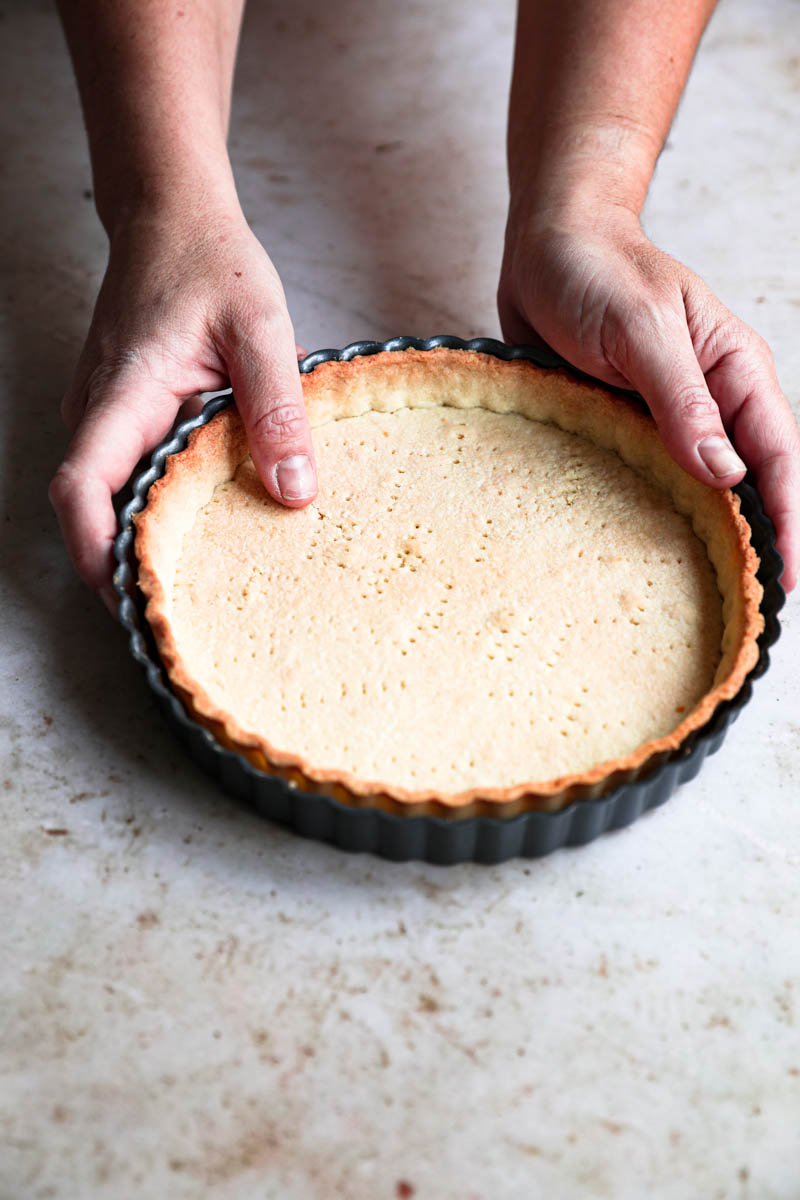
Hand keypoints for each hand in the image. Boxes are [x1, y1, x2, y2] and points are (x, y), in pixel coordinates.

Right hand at [49, 200, 316, 612]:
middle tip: (190, 616)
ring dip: (150, 539)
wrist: (173, 216)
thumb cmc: (210, 262)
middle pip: (95, 512)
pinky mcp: (126, 416)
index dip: (98, 554)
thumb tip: (295, 493)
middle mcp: (100, 414)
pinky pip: (135, 475)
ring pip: (116, 498)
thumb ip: (278, 410)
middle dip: (131, 568)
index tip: (137, 601)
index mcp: (122, 395)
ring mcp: (108, 417)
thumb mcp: (260, 330)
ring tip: (207, 584)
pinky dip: (164, 505)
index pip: (81, 491)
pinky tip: (215, 522)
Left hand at [498, 204, 799, 589]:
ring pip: (693, 488)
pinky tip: (635, 554)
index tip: (785, 580)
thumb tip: (724, 474)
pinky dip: (645, 514)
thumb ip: (682, 399)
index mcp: (732, 370)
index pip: (775, 455)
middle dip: (749, 541)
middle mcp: (706, 400)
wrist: (542, 247)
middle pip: (743, 482)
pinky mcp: (620, 427)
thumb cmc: (596, 269)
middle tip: (745, 606)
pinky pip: (642, 480)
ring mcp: (662, 418)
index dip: (786, 518)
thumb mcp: (641, 327)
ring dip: (697, 535)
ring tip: (698, 596)